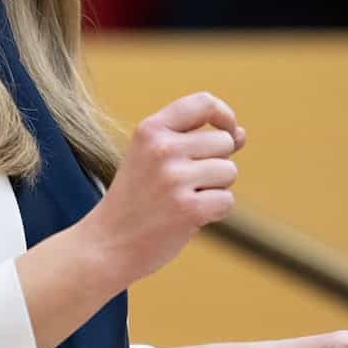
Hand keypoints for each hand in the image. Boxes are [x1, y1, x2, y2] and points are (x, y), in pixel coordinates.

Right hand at [78, 92, 245, 288]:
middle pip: (223, 142)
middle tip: (185, 184)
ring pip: (229, 172)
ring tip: (183, 200)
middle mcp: (162, 148)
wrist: (106, 245)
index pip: (203, 102)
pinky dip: (215, 212)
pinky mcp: (187, 208)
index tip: (228, 131)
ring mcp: (174, 178)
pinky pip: (227, 201)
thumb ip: (195, 142)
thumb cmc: (136, 200)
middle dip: (216, 163)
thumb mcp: (154, 159)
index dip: (224, 115)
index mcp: (150, 129)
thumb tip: (241, 134)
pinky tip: (188, 218)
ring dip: (216, 189)